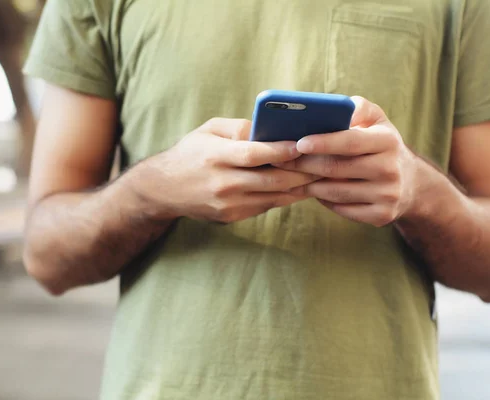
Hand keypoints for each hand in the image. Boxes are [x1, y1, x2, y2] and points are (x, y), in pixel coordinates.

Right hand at [129, 118, 318, 222]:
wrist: (164, 189)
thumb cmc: (190, 153)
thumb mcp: (208, 130)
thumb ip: (238, 128)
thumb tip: (269, 128)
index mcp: (215, 156)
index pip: (254, 154)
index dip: (281, 150)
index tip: (304, 144)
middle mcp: (222, 183)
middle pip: (271, 179)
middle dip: (302, 172)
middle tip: (325, 163)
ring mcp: (228, 204)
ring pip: (273, 196)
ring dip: (299, 187)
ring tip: (320, 176)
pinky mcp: (231, 217)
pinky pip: (265, 206)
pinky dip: (284, 197)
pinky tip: (299, 188)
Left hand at [275, 97, 418, 226]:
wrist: (411, 183)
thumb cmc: (380, 144)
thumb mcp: (376, 120)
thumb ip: (356, 108)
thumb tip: (332, 107)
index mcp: (387, 141)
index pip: (349, 141)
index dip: (322, 142)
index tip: (298, 143)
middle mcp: (390, 169)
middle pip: (336, 169)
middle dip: (304, 165)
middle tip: (281, 161)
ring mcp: (387, 195)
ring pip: (335, 192)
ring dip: (309, 185)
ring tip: (290, 177)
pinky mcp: (382, 215)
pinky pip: (342, 209)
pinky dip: (323, 201)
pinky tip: (312, 192)